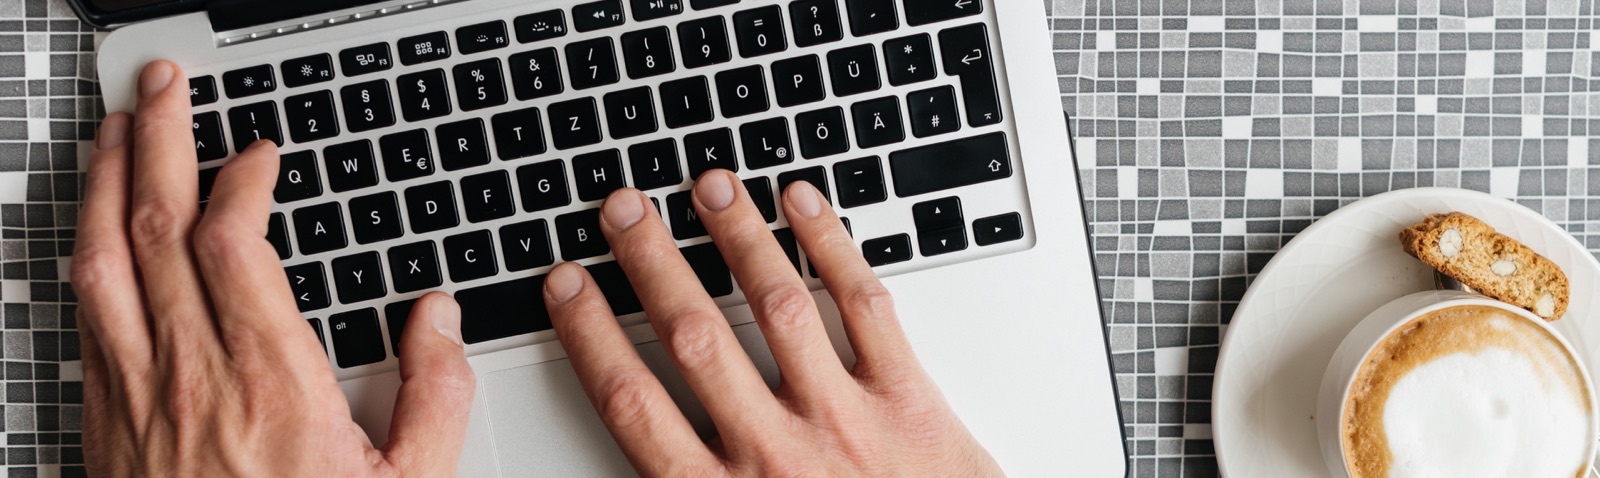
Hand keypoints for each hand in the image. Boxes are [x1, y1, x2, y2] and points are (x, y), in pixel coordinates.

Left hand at [73, 60, 474, 475]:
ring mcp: (135, 398)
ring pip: (101, 262)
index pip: (234, 242)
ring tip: (116, 135)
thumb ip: (436, 397)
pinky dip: (86, 254)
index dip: (241, 177)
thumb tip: (440, 319)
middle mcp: (190, 378)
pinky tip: (97, 236)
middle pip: (155, 228)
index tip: (261, 153)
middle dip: (159, 141)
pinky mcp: (103, 424)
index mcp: (270, 385)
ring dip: (104, 184)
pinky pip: (83, 317)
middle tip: (163, 87)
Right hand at [544, 171, 1002, 475]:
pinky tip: (803, 205)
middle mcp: (774, 453)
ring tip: (709, 187)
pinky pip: (865, 307)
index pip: (636, 402)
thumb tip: (640, 432)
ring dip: (737, 239)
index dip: (592, 335)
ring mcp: (843, 420)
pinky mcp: (908, 401)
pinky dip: (832, 247)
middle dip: (652, 264)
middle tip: (623, 208)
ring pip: (776, 307)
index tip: (569, 285)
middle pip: (695, 338)